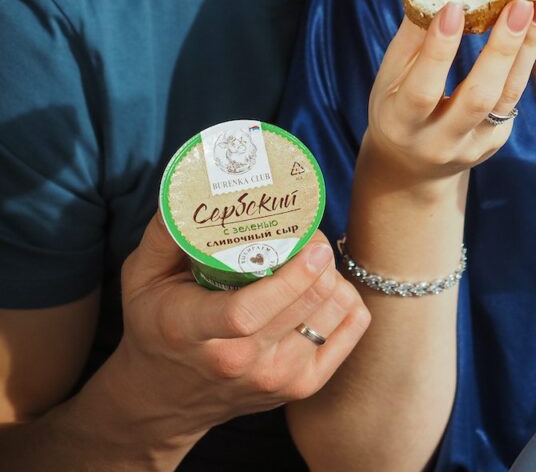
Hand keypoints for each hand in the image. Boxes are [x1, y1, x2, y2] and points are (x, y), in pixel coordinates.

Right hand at [111, 213, 369, 439]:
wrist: (163, 399)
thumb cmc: (155, 324)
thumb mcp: (141, 275)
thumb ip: (168, 230)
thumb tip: (197, 180)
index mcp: (192, 330)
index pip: (247, 313)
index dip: (290, 278)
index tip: (313, 244)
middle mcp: (238, 361)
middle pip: (304, 304)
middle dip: (319, 258)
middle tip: (310, 235)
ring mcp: (274, 379)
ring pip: (334, 312)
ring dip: (333, 277)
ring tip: (312, 263)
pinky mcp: (302, 387)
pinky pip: (351, 329)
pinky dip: (347, 301)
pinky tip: (325, 289)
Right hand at [359, 0, 535, 192]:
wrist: (411, 168)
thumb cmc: (398, 105)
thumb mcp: (392, 68)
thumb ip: (412, 15)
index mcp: (402, 122)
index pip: (422, 87)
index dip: (439, 48)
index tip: (456, 6)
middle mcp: (440, 140)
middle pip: (478, 97)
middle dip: (501, 49)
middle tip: (519, 3)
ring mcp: (474, 144)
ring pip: (508, 95)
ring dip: (527, 46)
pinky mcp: (497, 138)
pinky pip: (516, 93)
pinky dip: (527, 53)